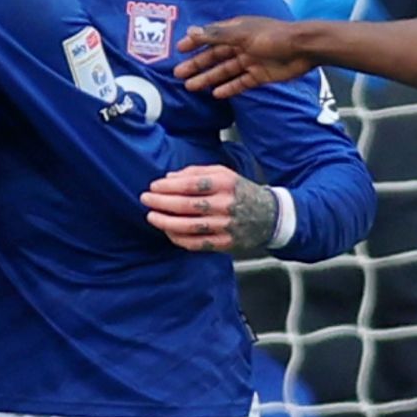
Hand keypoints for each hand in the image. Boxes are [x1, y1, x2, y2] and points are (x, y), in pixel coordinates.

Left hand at [141, 165, 277, 254]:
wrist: (270, 216)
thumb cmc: (240, 191)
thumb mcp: (223, 174)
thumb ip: (195, 172)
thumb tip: (168, 178)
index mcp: (225, 184)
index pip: (191, 184)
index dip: (168, 186)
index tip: (153, 186)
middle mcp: (225, 205)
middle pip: (187, 205)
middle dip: (162, 202)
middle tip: (145, 199)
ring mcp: (225, 226)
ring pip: (189, 226)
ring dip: (166, 222)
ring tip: (152, 217)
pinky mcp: (225, 243)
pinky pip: (197, 243)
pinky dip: (179, 239)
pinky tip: (168, 232)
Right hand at [174, 17, 311, 98]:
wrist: (304, 49)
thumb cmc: (274, 36)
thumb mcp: (242, 34)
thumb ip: (217, 35)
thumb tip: (192, 31)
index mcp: (237, 31)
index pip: (211, 36)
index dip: (195, 42)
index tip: (180, 50)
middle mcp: (241, 45)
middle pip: (215, 56)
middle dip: (197, 65)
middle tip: (179, 74)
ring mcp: (250, 61)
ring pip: (225, 71)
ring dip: (208, 78)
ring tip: (191, 86)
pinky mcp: (260, 75)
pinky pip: (240, 83)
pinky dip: (229, 88)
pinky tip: (216, 94)